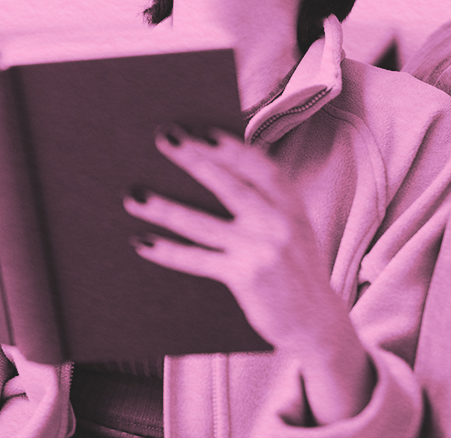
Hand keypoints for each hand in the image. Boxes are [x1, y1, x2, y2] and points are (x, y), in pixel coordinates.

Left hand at [124, 126, 372, 423]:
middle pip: (229, 186)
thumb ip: (263, 200)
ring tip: (134, 195)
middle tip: (164, 136)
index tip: (203, 130)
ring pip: (203, 224)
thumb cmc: (293, 266)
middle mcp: (278, 224)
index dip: (232, 147)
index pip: (260, 167)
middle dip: (195, 159)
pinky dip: (168, 252)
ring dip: (165, 208)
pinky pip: (198, 260)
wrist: (316, 321)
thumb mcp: (291, 226)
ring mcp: (261, 251)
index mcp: (290, 204)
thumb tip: (211, 165)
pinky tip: (142, 242)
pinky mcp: (245, 278)